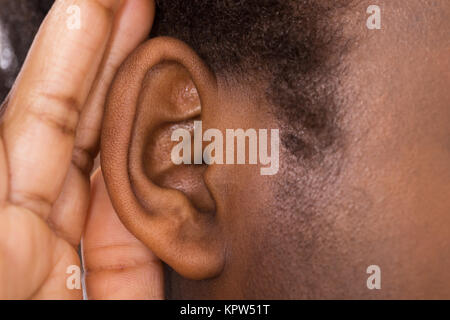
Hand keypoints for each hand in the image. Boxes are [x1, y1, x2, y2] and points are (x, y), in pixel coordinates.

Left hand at [0, 0, 161, 298]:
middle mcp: (37, 239)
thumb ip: (0, 172)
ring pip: (125, 177)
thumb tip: (8, 115)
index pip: (37, 123)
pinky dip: (175, 195)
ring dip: (149, 118)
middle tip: (135, 6)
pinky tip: (186, 152)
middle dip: (112, 61)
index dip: (68, 59)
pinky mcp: (127, 293)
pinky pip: (155, 236)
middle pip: (85, 135)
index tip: (94, 6)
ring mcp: (85, 264)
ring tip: (165, 55)